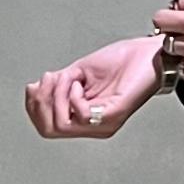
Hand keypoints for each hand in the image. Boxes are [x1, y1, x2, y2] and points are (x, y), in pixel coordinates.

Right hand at [25, 35, 163, 138]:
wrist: (150, 53)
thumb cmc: (123, 61)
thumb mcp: (80, 72)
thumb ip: (59, 85)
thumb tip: (35, 90)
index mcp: (86, 117)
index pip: (48, 128)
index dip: (34, 107)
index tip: (34, 85)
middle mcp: (95, 126)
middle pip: (49, 130)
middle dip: (40, 103)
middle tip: (49, 81)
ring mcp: (105, 123)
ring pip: (61, 125)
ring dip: (55, 97)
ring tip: (67, 79)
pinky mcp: (115, 114)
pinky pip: (80, 115)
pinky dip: (73, 96)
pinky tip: (80, 82)